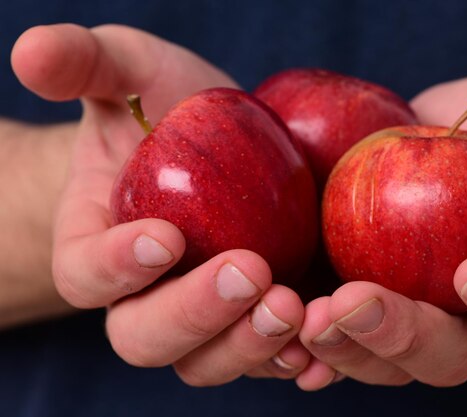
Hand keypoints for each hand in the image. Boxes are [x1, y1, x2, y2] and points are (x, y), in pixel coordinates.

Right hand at [11, 24, 309, 384]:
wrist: (215, 145)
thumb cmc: (162, 109)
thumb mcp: (130, 71)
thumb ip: (86, 63)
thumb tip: (30, 52)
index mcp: (97, 247)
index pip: (85, 275)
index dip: (115, 267)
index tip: (165, 237)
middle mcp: (143, 297)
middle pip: (147, 337)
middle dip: (196, 315)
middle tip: (250, 272)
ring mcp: (202, 318)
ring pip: (208, 362)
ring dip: (249, 346)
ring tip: (293, 307)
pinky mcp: (252, 321)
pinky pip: (267, 359)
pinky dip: (296, 359)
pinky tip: (327, 342)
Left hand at [296, 74, 466, 389]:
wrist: (437, 146)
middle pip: (448, 355)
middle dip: (401, 337)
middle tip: (353, 303)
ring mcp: (412, 321)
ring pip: (386, 364)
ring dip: (344, 348)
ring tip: (305, 316)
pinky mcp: (361, 309)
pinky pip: (338, 343)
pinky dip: (307, 347)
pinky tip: (279, 331)